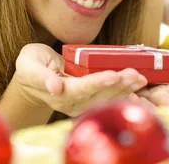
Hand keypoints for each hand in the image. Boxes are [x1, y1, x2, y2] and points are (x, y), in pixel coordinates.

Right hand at [15, 43, 147, 116]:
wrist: (32, 74)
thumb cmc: (30, 65)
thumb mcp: (28, 65)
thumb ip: (40, 76)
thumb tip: (55, 87)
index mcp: (58, 94)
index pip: (82, 89)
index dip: (98, 82)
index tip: (114, 74)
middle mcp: (72, 103)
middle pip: (99, 95)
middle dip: (119, 85)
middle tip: (136, 74)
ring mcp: (81, 104)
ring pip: (107, 98)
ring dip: (126, 89)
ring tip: (140, 78)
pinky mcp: (89, 100)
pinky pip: (109, 98)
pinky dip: (124, 93)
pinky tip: (137, 89)